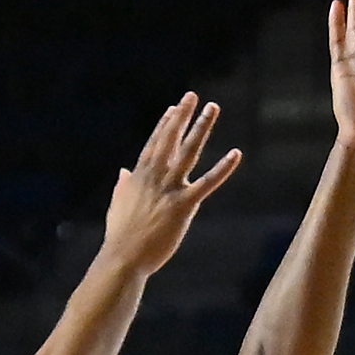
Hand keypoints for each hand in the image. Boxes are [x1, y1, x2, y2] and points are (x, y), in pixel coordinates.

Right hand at [99, 95, 242, 275]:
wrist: (124, 258)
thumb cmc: (120, 237)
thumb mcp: (118, 205)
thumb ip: (123, 185)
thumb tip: (123, 171)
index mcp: (140, 177)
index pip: (154, 144)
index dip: (165, 125)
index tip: (174, 109)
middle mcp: (155, 177)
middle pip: (170, 139)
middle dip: (182, 116)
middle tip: (192, 96)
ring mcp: (170, 189)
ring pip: (188, 152)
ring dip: (201, 127)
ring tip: (212, 108)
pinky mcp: (183, 205)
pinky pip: (207, 183)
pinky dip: (223, 168)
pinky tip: (236, 154)